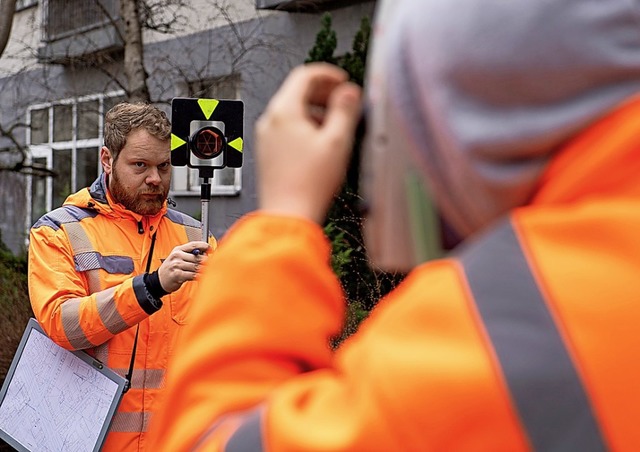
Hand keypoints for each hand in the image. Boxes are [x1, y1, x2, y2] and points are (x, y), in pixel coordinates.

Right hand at [157, 241, 209, 292]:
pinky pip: (192, 275)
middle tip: (209, 264)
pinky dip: (198, 276)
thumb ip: (190, 254)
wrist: (160, 279)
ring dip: (203, 270)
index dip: (204, 246)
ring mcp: (176, 265)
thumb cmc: (172, 268)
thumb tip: (205, 253)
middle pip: (197, 257)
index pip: (194, 245)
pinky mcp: (177, 275)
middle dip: (205, 261)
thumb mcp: (178, 257)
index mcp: (178, 249)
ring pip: (196, 266)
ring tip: (205, 271)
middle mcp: (177, 255)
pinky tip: (200, 277)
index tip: (211, 249)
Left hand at [256, 63, 361, 223]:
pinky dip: (305, 126)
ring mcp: (266, 138)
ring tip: (336, 124)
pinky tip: (321, 143)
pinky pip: (286, 129)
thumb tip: (349, 92)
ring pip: (292, 111)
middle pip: (296, 91)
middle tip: (344, 99)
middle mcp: (270, 121)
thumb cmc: (309, 184)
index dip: (328, 73)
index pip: (304, 75)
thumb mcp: (337, 141)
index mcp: (284, 112)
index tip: (343, 80)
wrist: (288, 216)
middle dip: (323, 92)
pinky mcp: (267, 153)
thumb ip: (345, 110)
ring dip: (315, 110)